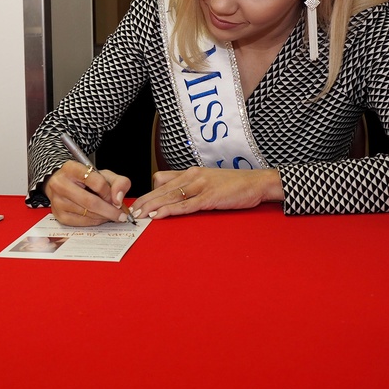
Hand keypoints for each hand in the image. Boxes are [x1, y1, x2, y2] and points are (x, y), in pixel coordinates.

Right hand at [43, 160, 131, 226]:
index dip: (109, 193)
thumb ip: (119, 182)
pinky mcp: (58, 215)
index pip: (96, 182)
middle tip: (121, 215)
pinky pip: (81, 223)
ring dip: (103, 216)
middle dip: (109, 210)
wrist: (65, 183)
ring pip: (86, 213)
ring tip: (109, 214)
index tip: (116, 199)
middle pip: (90, 201)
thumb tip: (118, 200)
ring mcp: (57, 201)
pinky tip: (99, 217)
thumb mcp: (104, 174)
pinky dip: (94, 221)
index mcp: (72, 169)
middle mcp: (61, 184)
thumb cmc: (86, 179)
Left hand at [130, 166, 282, 219]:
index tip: (138, 202)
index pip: (162, 180)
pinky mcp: (209, 198)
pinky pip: (185, 205)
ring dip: (152, 206)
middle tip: (131, 211)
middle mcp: (193, 176)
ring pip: (170, 196)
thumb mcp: (210, 180)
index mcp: (192, 172)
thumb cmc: (235, 184)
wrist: (257, 182)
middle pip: (162, 188)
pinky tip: (159, 216)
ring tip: (139, 216)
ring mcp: (201, 186)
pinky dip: (169, 211)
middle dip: (145, 200)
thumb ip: (194, 186)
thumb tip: (178, 196)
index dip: (149, 191)